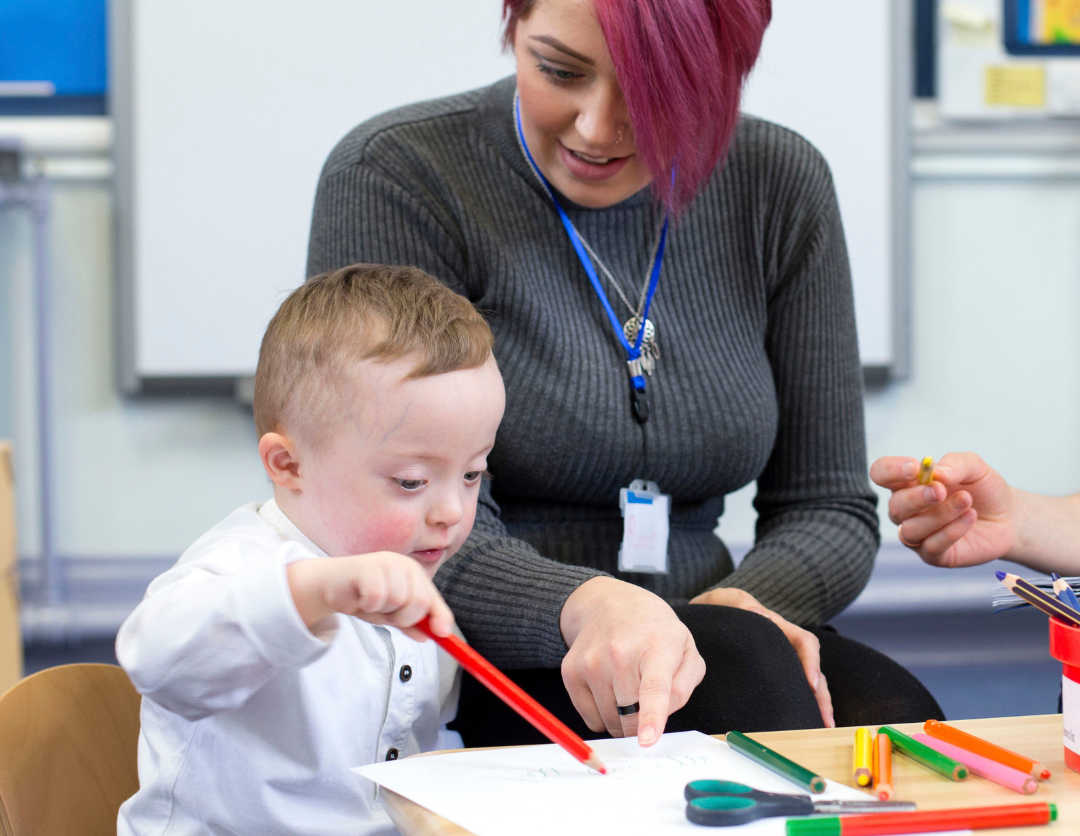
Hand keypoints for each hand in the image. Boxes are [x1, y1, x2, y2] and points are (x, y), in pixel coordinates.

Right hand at [286, 552, 454, 640]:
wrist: (330, 585)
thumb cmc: (364, 596)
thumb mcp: (391, 613)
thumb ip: (412, 623)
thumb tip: (431, 636)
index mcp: (414, 574)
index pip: (432, 598)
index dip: (440, 616)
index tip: (441, 634)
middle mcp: (404, 564)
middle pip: (420, 602)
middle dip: (404, 618)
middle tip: (387, 614)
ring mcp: (386, 562)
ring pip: (398, 601)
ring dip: (383, 611)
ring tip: (371, 604)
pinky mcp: (367, 567)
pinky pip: (377, 597)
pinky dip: (368, 605)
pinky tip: (361, 599)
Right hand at [559, 577, 705, 746]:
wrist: (609, 604)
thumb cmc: (653, 631)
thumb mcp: (685, 648)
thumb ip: (685, 685)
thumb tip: (662, 717)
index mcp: (657, 647)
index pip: (654, 687)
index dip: (651, 716)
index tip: (647, 740)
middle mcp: (619, 653)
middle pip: (631, 716)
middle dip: (643, 723)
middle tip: (647, 703)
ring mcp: (591, 662)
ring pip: (610, 722)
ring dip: (622, 719)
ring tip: (627, 688)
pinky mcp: (571, 671)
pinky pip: (591, 719)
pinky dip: (603, 715)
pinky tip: (609, 688)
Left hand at [688, 587, 833, 727]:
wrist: (706, 616)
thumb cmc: (720, 608)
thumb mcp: (726, 601)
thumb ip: (738, 604)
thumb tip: (756, 612)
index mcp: (777, 627)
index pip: (804, 642)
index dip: (811, 662)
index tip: (812, 685)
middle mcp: (784, 647)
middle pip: (812, 671)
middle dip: (822, 697)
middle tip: (824, 722)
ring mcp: (779, 663)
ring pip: (805, 685)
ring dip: (814, 707)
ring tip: (820, 731)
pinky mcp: (769, 677)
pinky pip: (788, 692)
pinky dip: (796, 709)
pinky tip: (796, 728)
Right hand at [870, 453, 1015, 567]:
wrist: (1008, 517)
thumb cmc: (983, 489)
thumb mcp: (975, 467)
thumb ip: (955, 463)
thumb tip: (937, 473)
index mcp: (908, 483)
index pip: (881, 473)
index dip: (890, 470)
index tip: (915, 468)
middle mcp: (906, 509)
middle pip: (894, 506)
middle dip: (916, 498)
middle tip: (941, 490)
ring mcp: (918, 534)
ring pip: (910, 529)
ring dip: (939, 515)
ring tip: (966, 501)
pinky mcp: (933, 555)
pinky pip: (931, 546)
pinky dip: (951, 531)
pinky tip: (970, 517)